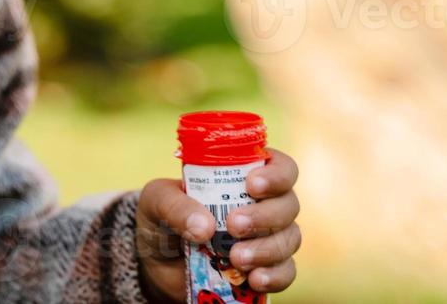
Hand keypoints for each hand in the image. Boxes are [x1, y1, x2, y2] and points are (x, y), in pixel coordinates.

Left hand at [134, 147, 300, 302]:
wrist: (156, 262)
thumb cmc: (161, 217)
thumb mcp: (156, 201)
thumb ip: (174, 206)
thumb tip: (204, 227)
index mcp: (241, 176)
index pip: (280, 166)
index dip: (276, 174)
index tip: (252, 185)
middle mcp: (262, 204)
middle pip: (289, 204)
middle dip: (264, 216)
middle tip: (233, 226)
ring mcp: (267, 237)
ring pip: (290, 238)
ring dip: (267, 249)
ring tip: (236, 258)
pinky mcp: (266, 268)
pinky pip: (286, 272)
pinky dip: (274, 276)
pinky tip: (254, 279)